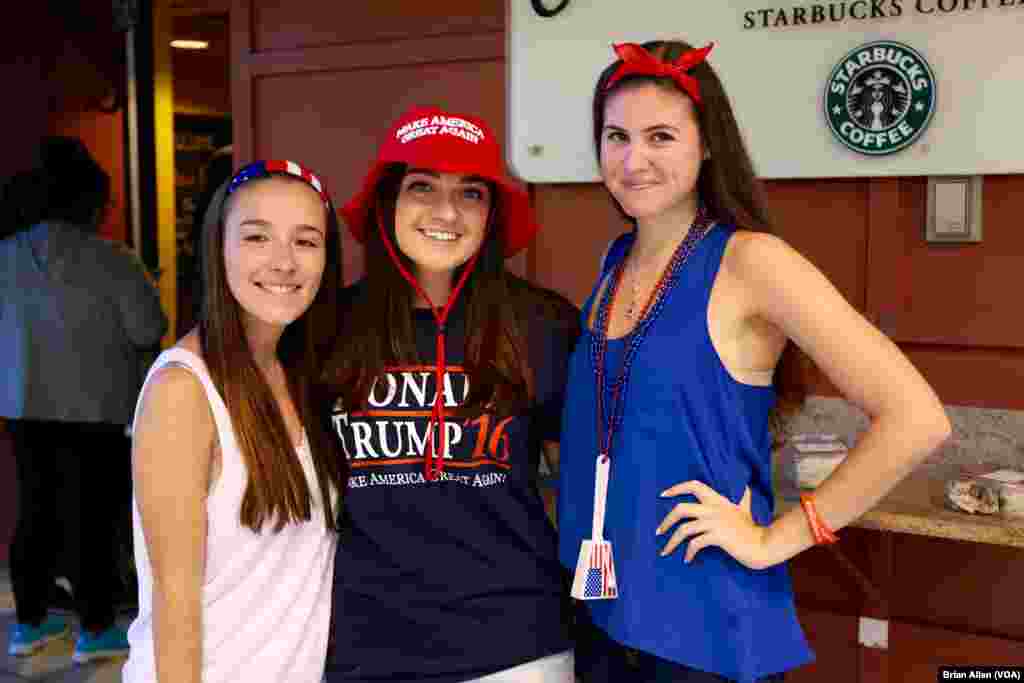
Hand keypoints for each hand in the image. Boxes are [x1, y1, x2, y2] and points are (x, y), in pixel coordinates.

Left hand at [656, 481, 773, 569]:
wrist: (764, 544)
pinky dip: (688, 552)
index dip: (676, 488)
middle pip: (681, 509)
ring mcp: (715, 523)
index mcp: (718, 500)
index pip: (694, 485)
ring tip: (665, 551)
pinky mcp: (717, 537)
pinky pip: (695, 544)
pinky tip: (687, 559)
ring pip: (684, 529)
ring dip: (672, 541)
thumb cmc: (752, 529)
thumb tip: (745, 486)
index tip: (662, 495)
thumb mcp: (745, 508)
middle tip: (658, 532)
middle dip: (666, 521)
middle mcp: (714, 509)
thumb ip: (742, 497)